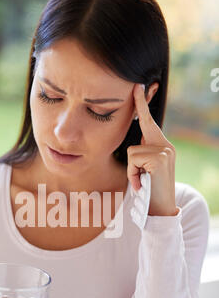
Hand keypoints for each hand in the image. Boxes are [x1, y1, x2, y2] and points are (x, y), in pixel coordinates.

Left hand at [127, 84, 178, 216]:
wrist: (160, 211)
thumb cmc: (147, 191)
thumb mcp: (143, 170)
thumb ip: (141, 154)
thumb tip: (135, 143)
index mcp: (162, 147)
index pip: (149, 122)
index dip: (142, 105)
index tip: (138, 86)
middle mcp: (166, 146)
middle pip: (142, 127)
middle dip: (139, 112)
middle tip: (138, 86)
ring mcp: (165, 151)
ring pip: (133, 150)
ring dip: (131, 169)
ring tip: (140, 181)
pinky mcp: (160, 158)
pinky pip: (134, 159)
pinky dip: (132, 174)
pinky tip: (142, 184)